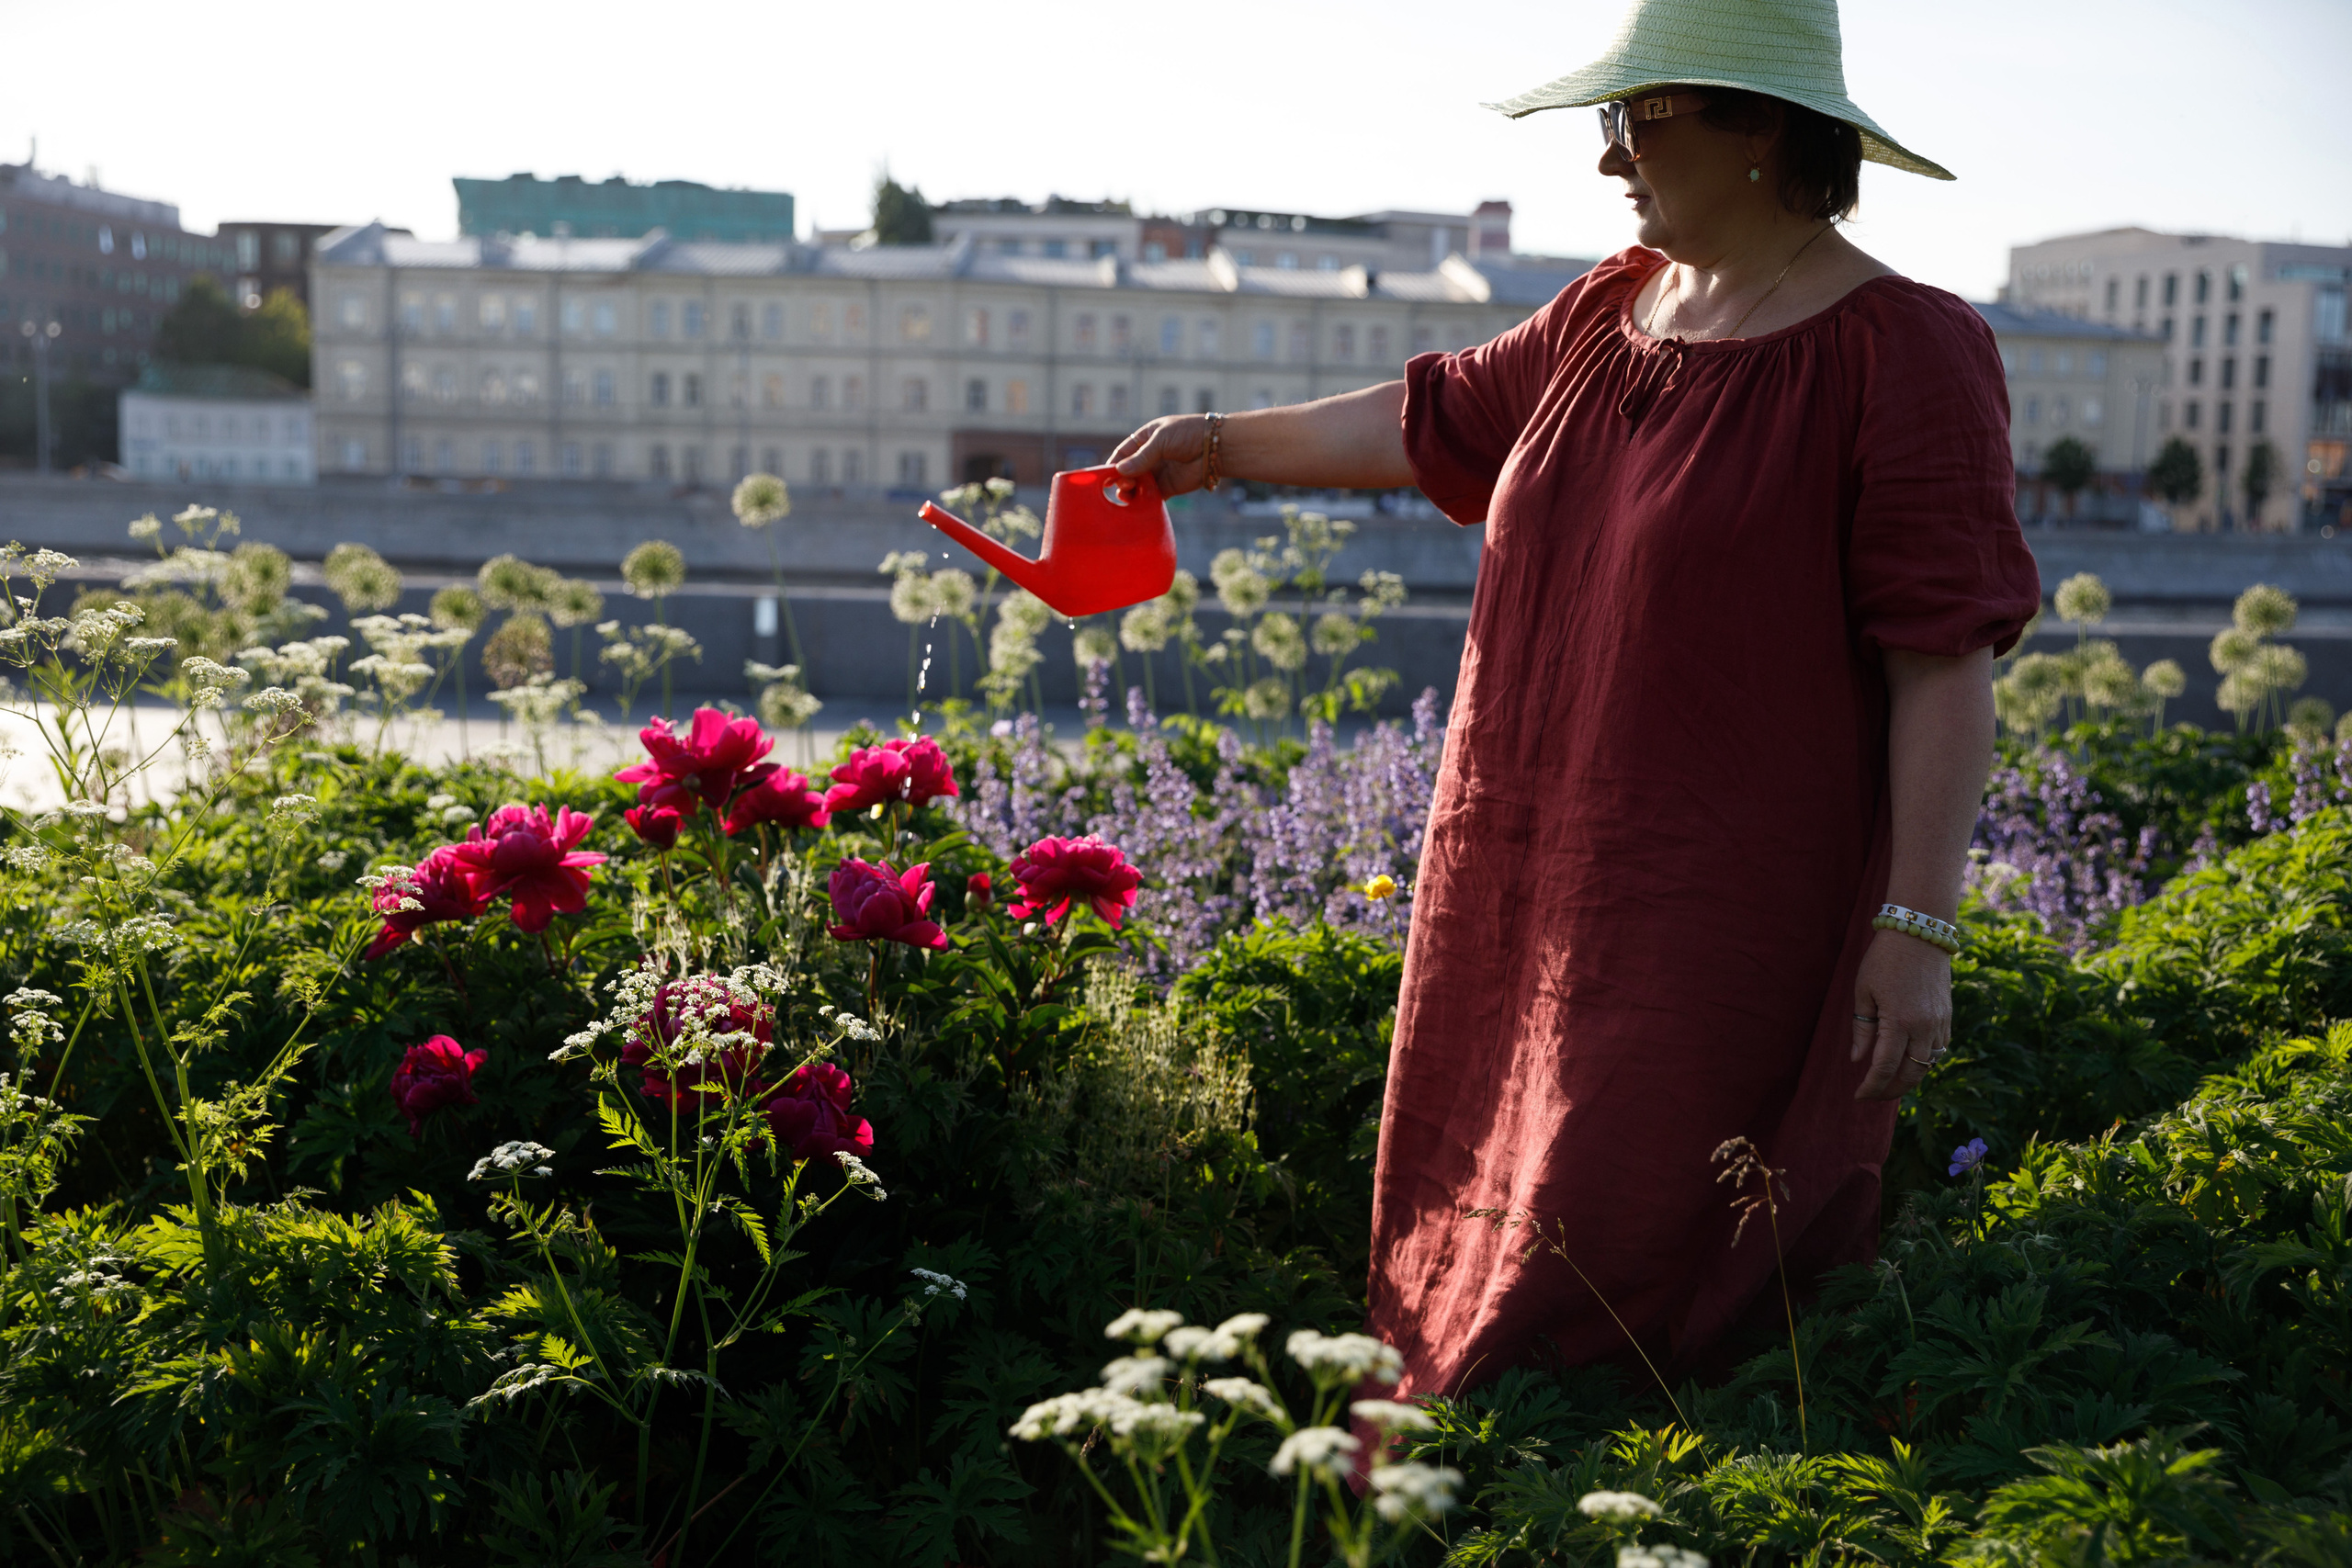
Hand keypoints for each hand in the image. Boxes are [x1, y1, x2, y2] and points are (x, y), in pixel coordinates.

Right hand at [1109, 415, 1213, 495]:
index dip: (1113, 464)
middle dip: (1122, 480)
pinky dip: (1143, 502)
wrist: (1216, 447)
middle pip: (1128, 471)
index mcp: (1145, 439)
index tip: (1104, 477)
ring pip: (1137, 485)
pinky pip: (1151, 496)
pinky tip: (1137, 506)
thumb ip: (1141, 457)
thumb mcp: (1162, 440)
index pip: (1123, 453)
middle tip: (1123, 486)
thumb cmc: (1189, 434)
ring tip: (1127, 496)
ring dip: (1130, 492)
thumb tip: (1120, 471)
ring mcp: (1158, 473)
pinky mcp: (1168, 488)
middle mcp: (1149, 456)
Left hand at [1851, 928, 1952, 1100]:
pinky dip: (1923, 1062)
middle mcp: (1923, 1027)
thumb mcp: (1863, 991)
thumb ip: (1861, 1028)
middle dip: (1890, 1091)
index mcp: (1898, 1021)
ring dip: (1908, 1079)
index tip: (1858, 1095)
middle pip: (1910, 1074)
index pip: (1885, 1068)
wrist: (1920, 933)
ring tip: (1888, 1084)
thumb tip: (1858, 1060)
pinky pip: (1939, 1050)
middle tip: (1872, 1096)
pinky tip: (1908, 1063)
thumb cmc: (1884, 960)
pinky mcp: (1947, 1017)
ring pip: (1927, 1065)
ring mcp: (1939, 1023)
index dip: (1871, 1087)